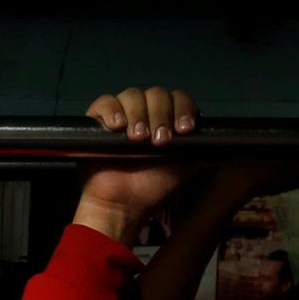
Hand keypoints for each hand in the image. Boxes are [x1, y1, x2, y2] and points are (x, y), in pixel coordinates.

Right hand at [71, 82, 200, 242]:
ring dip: (139, 114)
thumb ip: (195, 143)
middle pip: (156, 94)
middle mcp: (146, 113)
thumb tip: (201, 125)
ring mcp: (121, 115)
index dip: (182, 109)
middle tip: (158, 141)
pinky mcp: (97, 122)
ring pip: (132, 95)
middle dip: (161, 115)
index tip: (183, 130)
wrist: (125, 205)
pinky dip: (112, 111)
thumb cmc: (154, 187)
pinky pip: (105, 102)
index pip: (178, 98)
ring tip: (137, 139)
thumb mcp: (186, 165)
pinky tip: (118, 127)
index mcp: (167, 120)